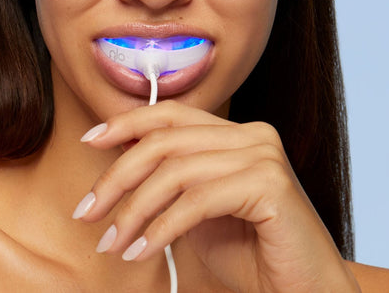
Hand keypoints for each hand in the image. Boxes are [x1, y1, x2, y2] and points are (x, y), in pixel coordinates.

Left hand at [74, 100, 358, 291]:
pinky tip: (141, 251)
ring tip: (111, 243)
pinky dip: (161, 227)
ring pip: (175, 171)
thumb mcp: (195, 209)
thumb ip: (167, 179)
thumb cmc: (249, 253)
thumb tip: (116, 154)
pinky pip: (197, 200)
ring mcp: (263, 155)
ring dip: (133, 210)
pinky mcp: (270, 184)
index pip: (170, 113)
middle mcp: (252, 134)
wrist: (302, 292)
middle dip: (117, 176)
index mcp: (235, 133)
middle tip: (86, 211)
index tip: (89, 140)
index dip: (125, 122)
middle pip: (165, 141)